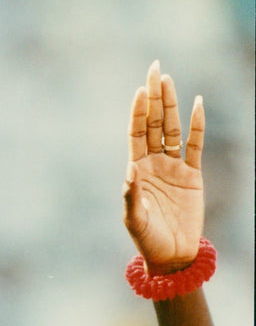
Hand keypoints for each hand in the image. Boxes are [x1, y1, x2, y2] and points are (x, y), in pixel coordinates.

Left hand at [123, 60, 204, 273]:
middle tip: (154, 69)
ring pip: (172, 128)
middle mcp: (153, 162)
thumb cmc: (147, 240)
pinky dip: (197, 125)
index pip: (136, 132)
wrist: (172, 256)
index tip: (139, 90)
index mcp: (136, 169)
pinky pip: (196, 145)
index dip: (137, 112)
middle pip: (153, 122)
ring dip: (171, 104)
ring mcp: (173, 167)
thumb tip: (129, 171)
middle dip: (153, 97)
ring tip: (168, 79)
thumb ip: (130, 196)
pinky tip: (196, 104)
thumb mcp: (134, 219)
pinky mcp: (193, 176)